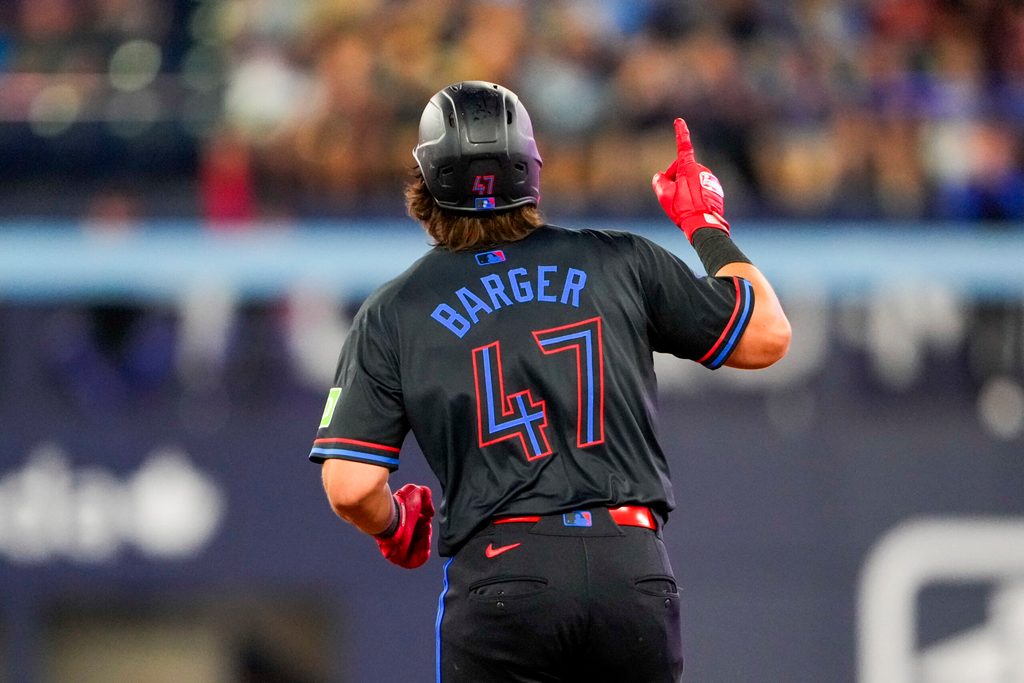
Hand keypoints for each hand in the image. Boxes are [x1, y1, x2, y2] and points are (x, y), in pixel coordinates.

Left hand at [375, 483, 433, 568]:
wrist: (388, 515)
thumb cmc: (401, 504)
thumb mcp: (418, 493)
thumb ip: (427, 499)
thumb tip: (430, 513)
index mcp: (401, 523)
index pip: (416, 530)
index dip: (425, 525)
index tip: (426, 519)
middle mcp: (399, 536)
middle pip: (418, 541)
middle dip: (425, 534)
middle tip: (425, 527)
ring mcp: (398, 548)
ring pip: (417, 550)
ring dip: (425, 543)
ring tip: (424, 534)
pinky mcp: (399, 558)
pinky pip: (414, 561)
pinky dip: (422, 553)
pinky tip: (423, 542)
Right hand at [651, 118, 729, 241]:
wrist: (705, 225)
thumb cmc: (684, 209)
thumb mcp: (664, 195)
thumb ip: (658, 182)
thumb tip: (659, 176)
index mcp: (689, 168)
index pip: (683, 146)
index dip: (680, 133)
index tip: (679, 121)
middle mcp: (702, 170)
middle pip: (682, 169)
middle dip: (675, 178)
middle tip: (671, 196)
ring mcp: (710, 180)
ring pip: (691, 180)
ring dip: (684, 188)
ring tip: (683, 204)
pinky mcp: (716, 190)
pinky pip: (701, 188)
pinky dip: (695, 195)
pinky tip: (693, 207)